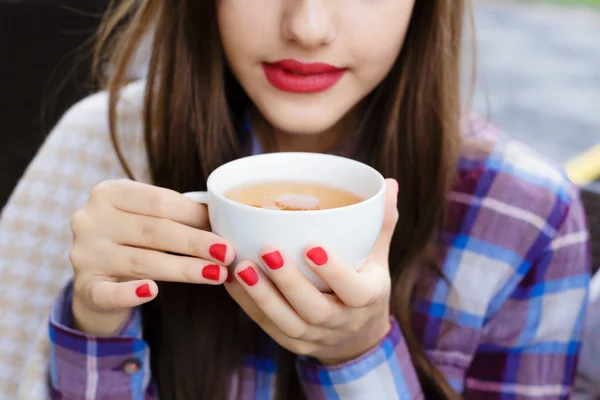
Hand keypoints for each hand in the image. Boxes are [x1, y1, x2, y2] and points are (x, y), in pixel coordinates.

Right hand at [69, 179, 234, 335]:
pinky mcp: (84, 286)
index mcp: (110, 193)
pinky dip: (130, 292)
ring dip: (184, 268)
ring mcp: (84, 253)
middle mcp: (91, 219)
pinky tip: (152, 292)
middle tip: (228, 253)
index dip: (195, 216)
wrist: (98, 281)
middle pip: (153, 230)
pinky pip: (109, 292)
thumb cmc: (134, 242)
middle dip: (196, 242)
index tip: (226, 229)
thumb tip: (223, 216)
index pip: (159, 201)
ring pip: (142, 261)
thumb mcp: (148, 219)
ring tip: (216, 274)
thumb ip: (176, 214)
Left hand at [225, 179, 398, 363]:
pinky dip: (248, 304)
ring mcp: (317, 338)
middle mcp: (343, 323)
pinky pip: (268, 326)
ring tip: (241, 267)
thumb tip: (390, 183)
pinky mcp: (294, 344)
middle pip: (315, 310)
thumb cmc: (365, 283)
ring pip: (287, 323)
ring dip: (262, 296)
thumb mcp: (378, 257)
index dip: (334, 272)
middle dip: (289, 282)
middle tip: (267, 249)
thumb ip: (381, 223)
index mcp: (368, 299)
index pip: (355, 291)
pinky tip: (232, 280)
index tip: (312, 247)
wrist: (357, 336)